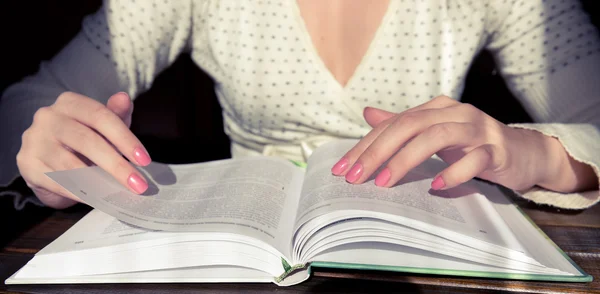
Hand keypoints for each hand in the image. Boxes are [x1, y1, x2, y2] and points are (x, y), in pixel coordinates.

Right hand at [17, 92, 150, 208]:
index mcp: (69, 102)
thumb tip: (125, 98)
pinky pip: (56, 181)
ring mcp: (33, 140)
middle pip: (87, 141)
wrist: (49, 161)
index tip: (144, 160)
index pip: (101, 116)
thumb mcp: (103, 126)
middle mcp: (47, 117)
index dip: (125, 138)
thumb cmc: (82, 140)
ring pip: (70, 164)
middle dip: (116, 165)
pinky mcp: (27, 164)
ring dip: (98, 182)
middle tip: (138, 184)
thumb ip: (116, 114)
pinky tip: (96, 199)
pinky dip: (78, 192)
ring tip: (119, 193)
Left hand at [331, 96, 572, 191]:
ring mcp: (478, 130)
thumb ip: (402, 124)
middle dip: (378, 151)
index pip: (393, 124)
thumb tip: (367, 114)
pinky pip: (475, 159)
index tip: (343, 169)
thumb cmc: (472, 145)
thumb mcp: (434, 132)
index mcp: (436, 109)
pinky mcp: (498, 150)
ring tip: (385, 182)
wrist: (524, 153)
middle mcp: (455, 113)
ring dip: (407, 159)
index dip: (365, 146)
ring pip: (437, 136)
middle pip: (409, 126)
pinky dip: (453, 172)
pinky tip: (435, 187)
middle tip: (357, 177)